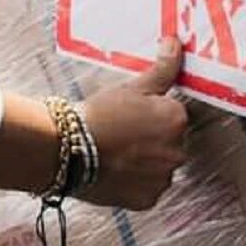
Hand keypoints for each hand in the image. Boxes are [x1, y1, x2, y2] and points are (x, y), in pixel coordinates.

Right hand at [75, 38, 189, 209]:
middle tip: (124, 134)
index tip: (134, 116)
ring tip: (118, 153)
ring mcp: (162, 178)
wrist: (67, 150)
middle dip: (152, 139)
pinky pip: (147, 188)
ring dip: (146, 162)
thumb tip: (176, 46)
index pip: (175, 116)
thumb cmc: (98, 117)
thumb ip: (162, 69)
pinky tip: (117, 169)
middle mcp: (178, 152)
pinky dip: (136, 182)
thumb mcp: (132, 87)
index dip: (153, 114)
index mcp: (177, 120)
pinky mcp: (147, 199)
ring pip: (160, 167)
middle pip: (171, 142)